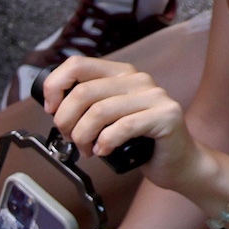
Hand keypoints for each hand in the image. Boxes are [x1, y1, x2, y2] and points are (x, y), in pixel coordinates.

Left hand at [45, 57, 208, 194]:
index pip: (76, 65)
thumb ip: (87, 105)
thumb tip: (53, 107)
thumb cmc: (138, 143)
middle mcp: (137, 79)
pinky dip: (105, 143)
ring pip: (99, 111)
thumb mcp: (108, 118)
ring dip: (83, 136)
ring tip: (87, 150)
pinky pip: (122, 127)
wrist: (177, 162)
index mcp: (120, 74)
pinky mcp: (165, 116)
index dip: (55, 87)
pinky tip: (104, 151)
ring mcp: (154, 96)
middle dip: (66, 121)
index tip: (51, 110)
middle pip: (83, 92)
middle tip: (69, 139)